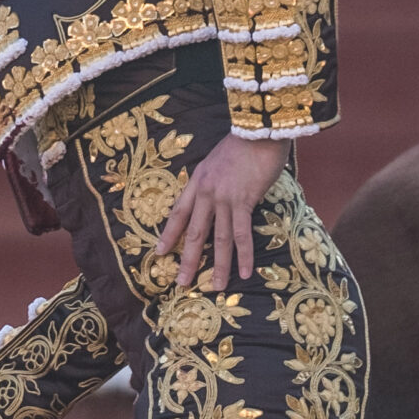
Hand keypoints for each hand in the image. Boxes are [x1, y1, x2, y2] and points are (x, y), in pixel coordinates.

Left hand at [155, 135, 285, 292]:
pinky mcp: (243, 201)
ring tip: (216, 287)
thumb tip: (220, 199)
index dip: (169, 235)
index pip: (178, 214)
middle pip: (194, 232)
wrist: (258, 131)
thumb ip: (214, 181)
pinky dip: (244, 255)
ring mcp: (224, 198)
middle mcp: (206, 193)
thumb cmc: (243, 144)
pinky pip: (242, 234)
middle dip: (187, 260)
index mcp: (197, 182)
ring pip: (218, 239)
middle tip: (181, 282)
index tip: (159, 253)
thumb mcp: (218, 162)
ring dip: (218, 265)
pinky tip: (245, 272)